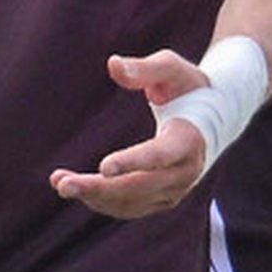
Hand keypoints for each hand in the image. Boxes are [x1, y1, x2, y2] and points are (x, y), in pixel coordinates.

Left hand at [53, 51, 215, 220]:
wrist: (212, 117)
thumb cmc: (186, 86)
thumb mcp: (171, 68)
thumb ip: (143, 68)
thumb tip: (113, 64)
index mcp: (190, 139)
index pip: (160, 155)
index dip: (134, 162)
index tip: (103, 167)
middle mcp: (186, 171)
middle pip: (139, 186)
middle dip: (99, 187)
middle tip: (62, 183)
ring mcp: (175, 190)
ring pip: (131, 202)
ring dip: (94, 196)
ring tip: (59, 183)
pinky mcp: (163, 198)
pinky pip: (130, 207)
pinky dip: (101, 201)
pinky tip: (76, 188)